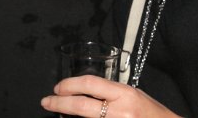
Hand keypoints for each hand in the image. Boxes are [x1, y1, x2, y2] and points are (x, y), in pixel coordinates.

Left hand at [41, 76, 179, 117]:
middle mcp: (120, 110)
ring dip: (68, 116)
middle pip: (81, 105)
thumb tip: (83, 91)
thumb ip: (110, 92)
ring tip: (59, 113)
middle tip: (46, 102)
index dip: (69, 84)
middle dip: (59, 103)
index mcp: (124, 93)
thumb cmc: (151, 112)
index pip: (90, 84)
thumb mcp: (132, 94)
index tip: (57, 88)